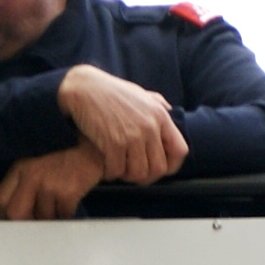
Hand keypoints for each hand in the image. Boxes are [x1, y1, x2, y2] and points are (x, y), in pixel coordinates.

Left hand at [0, 144, 109, 219]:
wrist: (92, 149)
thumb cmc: (63, 160)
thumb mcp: (36, 166)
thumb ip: (23, 186)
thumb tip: (16, 216)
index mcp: (20, 169)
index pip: (1, 200)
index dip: (5, 217)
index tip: (13, 225)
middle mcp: (32, 176)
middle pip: (16, 214)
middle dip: (25, 224)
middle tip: (34, 226)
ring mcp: (49, 185)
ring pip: (42, 219)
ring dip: (51, 219)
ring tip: (58, 206)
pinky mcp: (67, 192)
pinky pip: (62, 217)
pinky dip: (66, 216)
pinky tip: (70, 203)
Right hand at [56, 64, 186, 182]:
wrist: (83, 88)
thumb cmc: (110, 91)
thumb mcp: (140, 93)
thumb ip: (157, 104)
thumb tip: (170, 111)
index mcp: (160, 116)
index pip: (180, 151)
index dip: (171, 166)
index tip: (160, 168)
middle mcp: (150, 126)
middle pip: (159, 168)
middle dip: (146, 176)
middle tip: (133, 172)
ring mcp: (132, 135)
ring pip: (138, 174)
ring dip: (127, 176)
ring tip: (119, 168)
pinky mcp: (113, 143)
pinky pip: (117, 171)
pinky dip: (111, 173)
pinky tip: (106, 166)